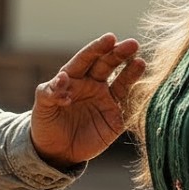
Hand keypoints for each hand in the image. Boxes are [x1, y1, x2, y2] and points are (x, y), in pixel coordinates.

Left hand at [30, 33, 145, 169]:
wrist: (55, 151)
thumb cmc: (45, 124)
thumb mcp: (42, 107)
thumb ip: (50, 92)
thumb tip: (62, 78)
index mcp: (74, 77)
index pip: (87, 59)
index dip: (98, 48)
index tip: (110, 38)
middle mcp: (92, 84)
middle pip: (107, 65)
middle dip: (119, 54)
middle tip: (132, 44)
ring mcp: (106, 100)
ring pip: (121, 82)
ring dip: (131, 72)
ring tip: (140, 62)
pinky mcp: (116, 118)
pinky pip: (128, 105)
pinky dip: (137, 97)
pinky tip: (145, 88)